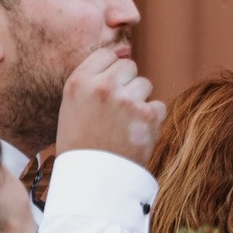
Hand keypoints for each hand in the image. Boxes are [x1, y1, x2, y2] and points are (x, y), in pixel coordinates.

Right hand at [52, 43, 163, 163]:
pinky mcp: (148, 116)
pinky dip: (152, 119)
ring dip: (139, 100)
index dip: (110, 71)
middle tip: (117, 109)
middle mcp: (103, 86)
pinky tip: (135, 133)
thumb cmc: (81, 141)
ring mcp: (127, 100)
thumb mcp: (74, 104)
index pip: (107, 55)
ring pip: (145, 84)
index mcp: (79, 81)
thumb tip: (126, 53)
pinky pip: (159, 105)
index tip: (108, 89)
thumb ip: (94, 79)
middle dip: (127, 83)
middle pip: (129, 65)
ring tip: (124, 123)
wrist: (92, 178)